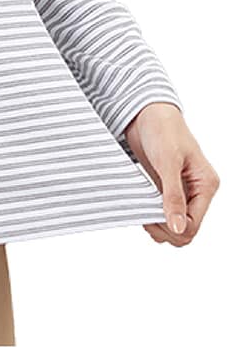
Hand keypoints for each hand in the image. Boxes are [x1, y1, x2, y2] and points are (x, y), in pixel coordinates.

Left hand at [125, 102, 219, 246]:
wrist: (147, 115)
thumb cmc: (162, 131)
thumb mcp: (167, 163)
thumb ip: (173, 196)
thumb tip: (178, 227)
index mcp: (206, 185)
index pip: (193, 224)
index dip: (172, 228)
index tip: (149, 218)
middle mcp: (197, 192)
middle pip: (185, 230)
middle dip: (165, 230)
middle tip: (144, 217)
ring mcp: (182, 192)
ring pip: (174, 226)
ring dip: (157, 226)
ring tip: (141, 211)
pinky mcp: (166, 190)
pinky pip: (162, 214)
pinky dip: (151, 216)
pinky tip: (140, 207)